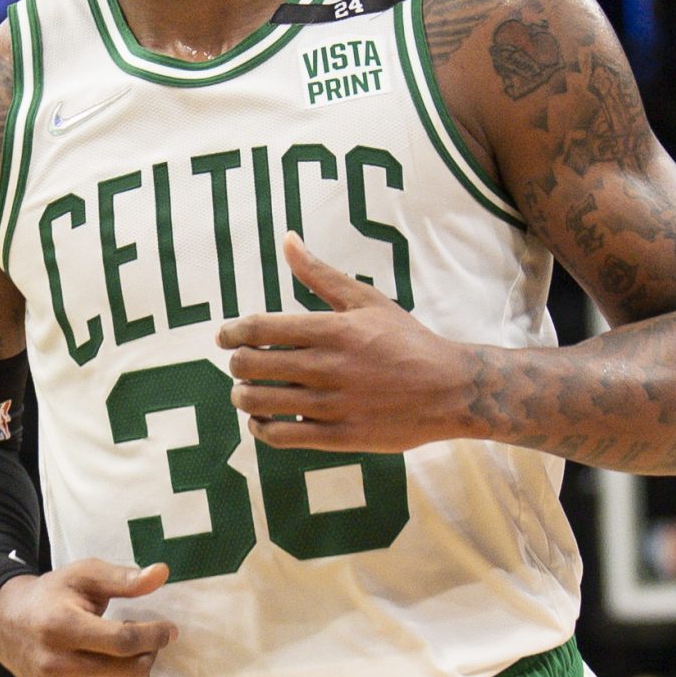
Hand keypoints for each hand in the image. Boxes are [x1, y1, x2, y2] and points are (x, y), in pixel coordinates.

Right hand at [0, 558, 174, 676]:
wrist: (7, 627)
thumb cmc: (51, 597)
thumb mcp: (82, 576)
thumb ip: (121, 577)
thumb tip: (162, 573)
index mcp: (60, 627)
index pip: (123, 641)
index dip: (155, 635)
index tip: (168, 628)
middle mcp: (56, 666)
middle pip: (132, 671)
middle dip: (150, 653)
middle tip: (145, 639)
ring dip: (142, 675)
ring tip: (130, 656)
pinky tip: (121, 676)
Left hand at [217, 233, 477, 454]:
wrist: (451, 389)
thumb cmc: (406, 340)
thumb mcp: (366, 300)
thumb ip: (320, 274)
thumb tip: (286, 240)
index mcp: (331, 330)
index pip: (258, 329)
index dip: (230, 332)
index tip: (224, 337)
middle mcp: (327, 367)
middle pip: (250, 365)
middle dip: (235, 363)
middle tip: (240, 363)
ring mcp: (332, 404)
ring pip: (259, 402)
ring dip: (242, 396)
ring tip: (247, 392)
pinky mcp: (339, 437)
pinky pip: (282, 437)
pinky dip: (261, 429)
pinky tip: (262, 420)